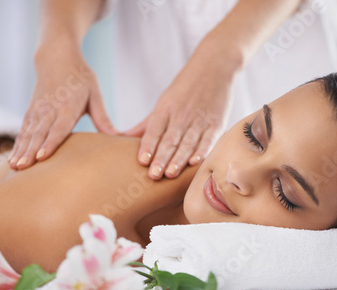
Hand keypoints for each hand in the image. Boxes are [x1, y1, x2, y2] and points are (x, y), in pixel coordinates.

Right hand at [8, 44, 117, 169]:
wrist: (56, 57)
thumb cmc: (80, 77)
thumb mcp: (95, 94)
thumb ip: (103, 117)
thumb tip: (117, 137)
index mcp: (67, 106)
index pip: (58, 128)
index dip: (50, 143)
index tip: (41, 157)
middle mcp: (49, 109)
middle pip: (39, 133)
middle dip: (30, 151)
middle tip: (23, 168)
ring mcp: (37, 110)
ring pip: (28, 133)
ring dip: (20, 150)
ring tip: (14, 167)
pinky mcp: (30, 111)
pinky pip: (23, 130)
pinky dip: (17, 144)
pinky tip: (12, 159)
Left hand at [123, 41, 235, 179]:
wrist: (214, 66)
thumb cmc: (184, 88)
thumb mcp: (163, 103)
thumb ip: (146, 125)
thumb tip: (121, 140)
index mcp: (165, 109)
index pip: (154, 130)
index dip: (148, 146)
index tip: (142, 161)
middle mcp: (181, 115)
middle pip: (170, 140)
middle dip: (162, 158)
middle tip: (154, 175)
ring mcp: (199, 120)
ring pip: (187, 143)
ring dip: (179, 159)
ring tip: (171, 174)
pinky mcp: (216, 123)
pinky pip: (208, 139)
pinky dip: (202, 151)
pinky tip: (196, 162)